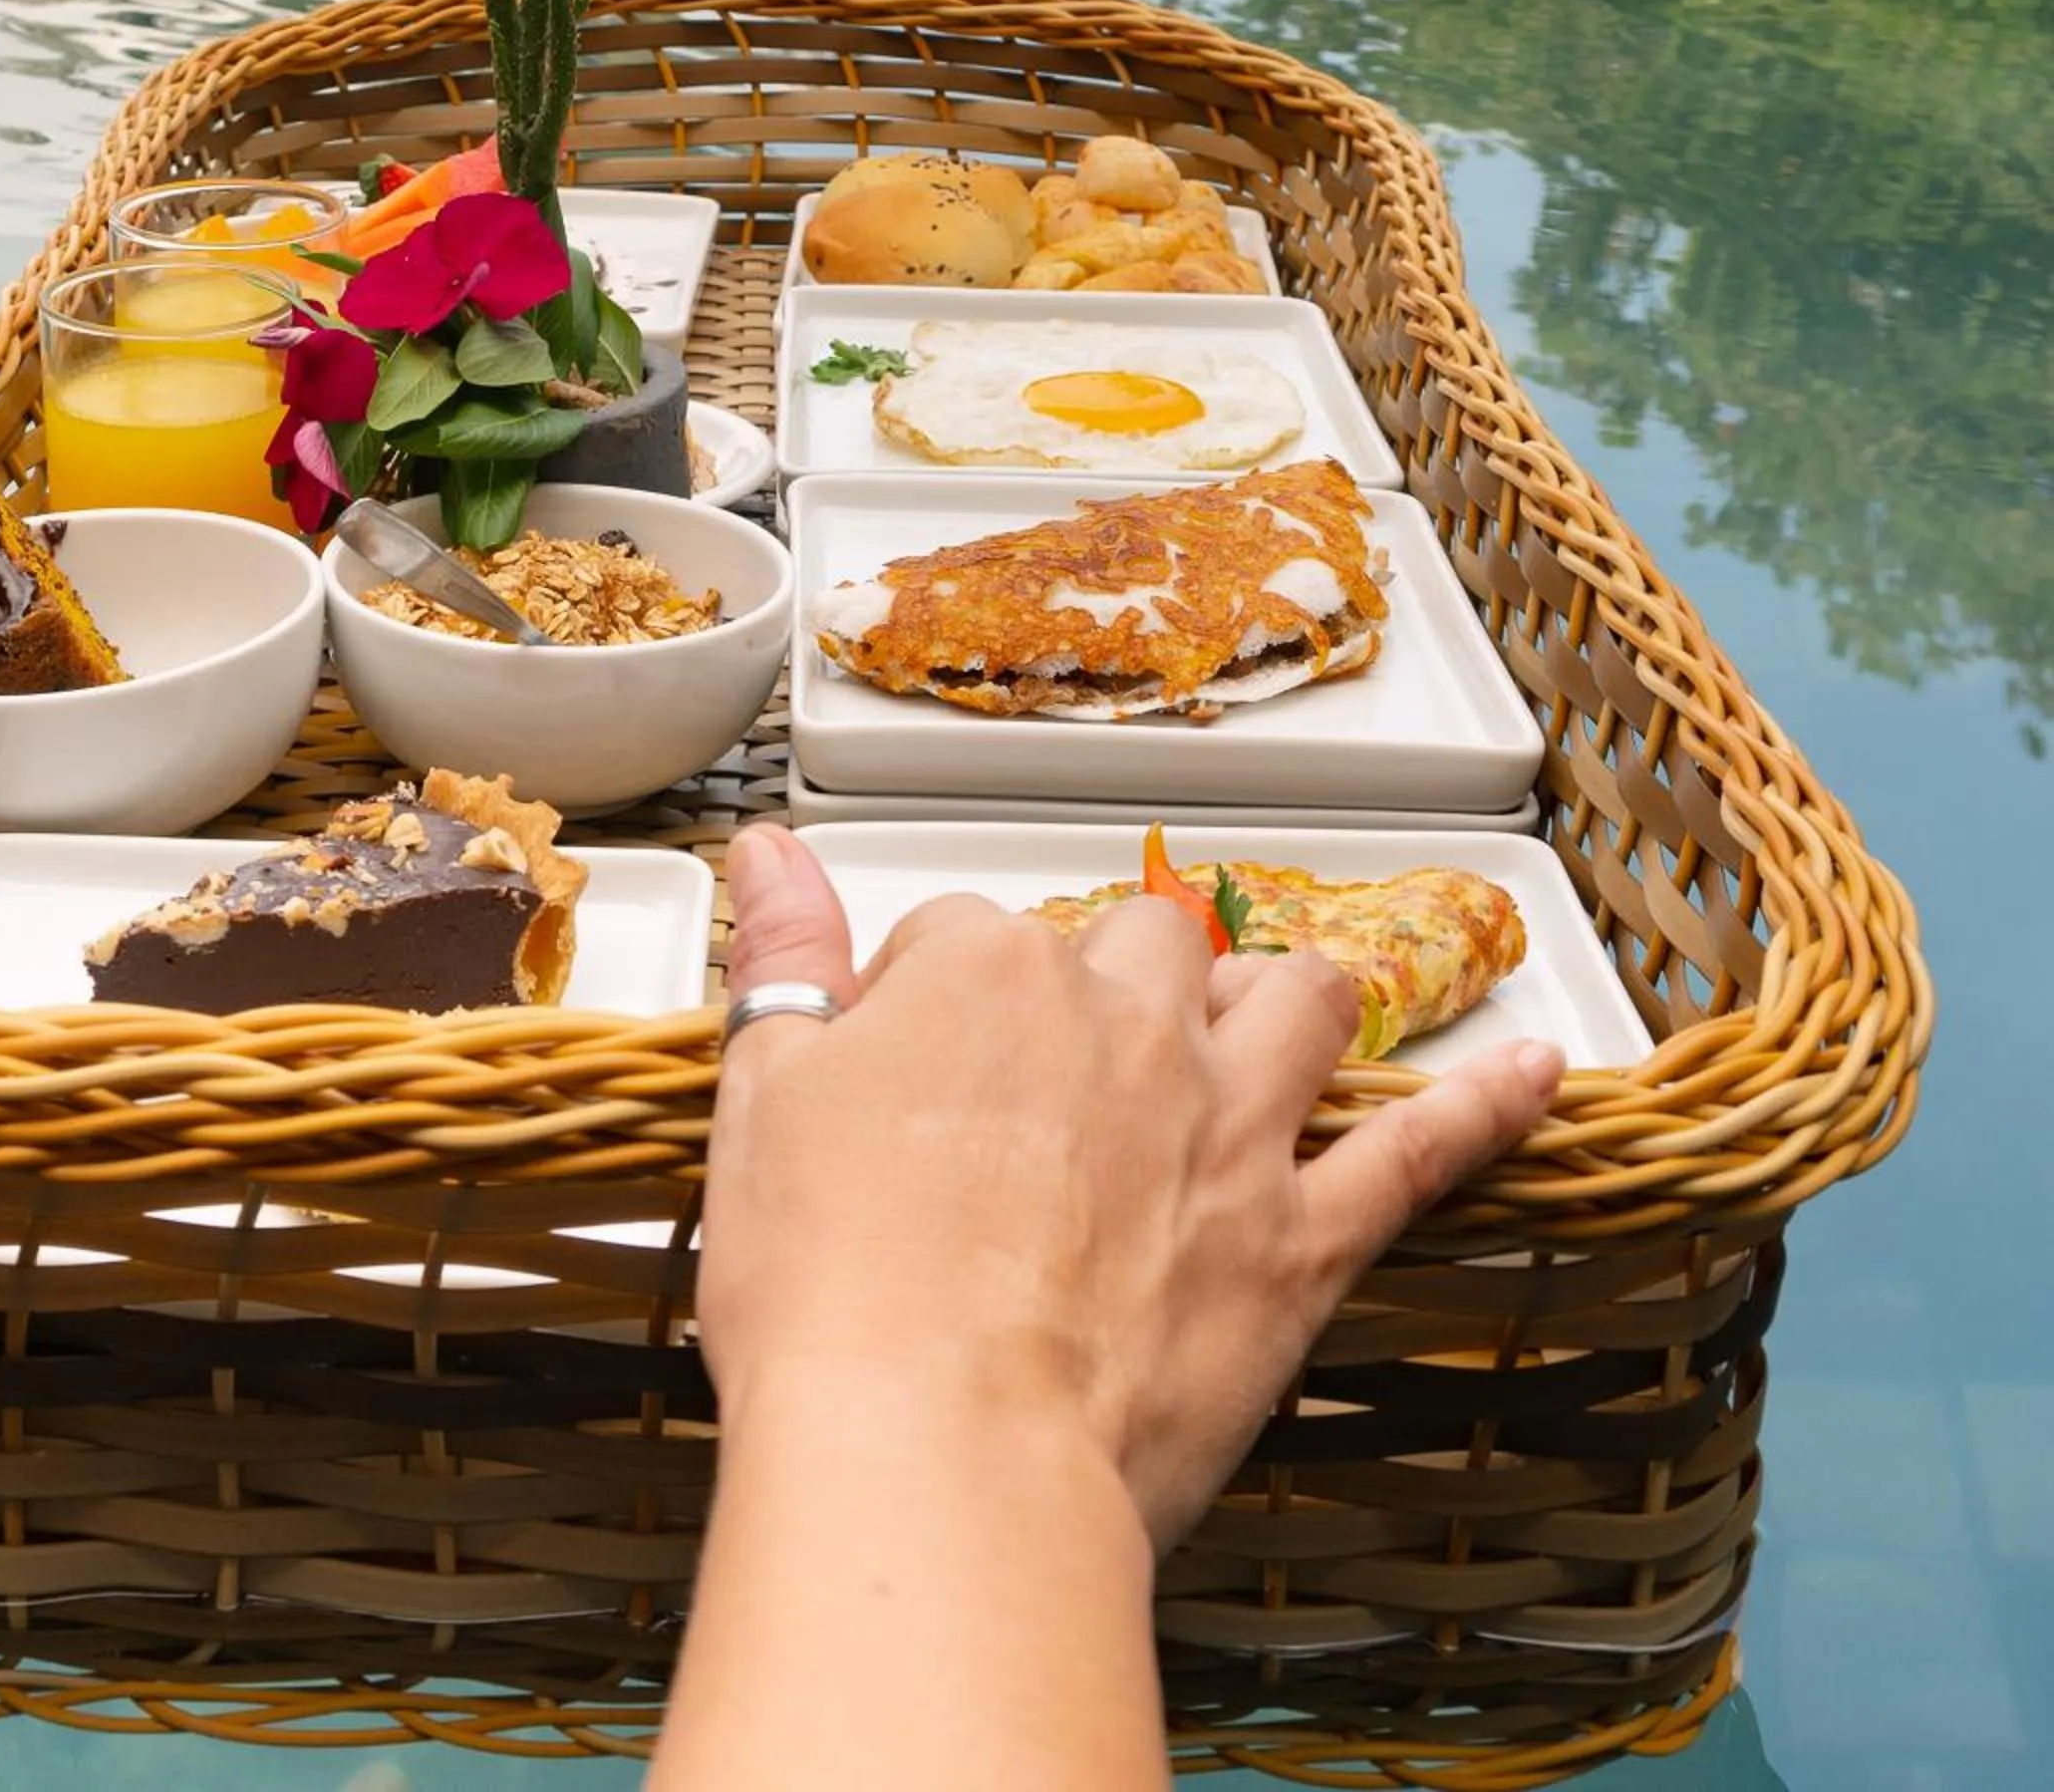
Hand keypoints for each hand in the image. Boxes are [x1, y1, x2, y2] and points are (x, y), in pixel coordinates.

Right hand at [703, 823, 1560, 1549]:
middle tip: (1065, 1071)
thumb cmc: (832, 1288)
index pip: (962, 941)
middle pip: (1140, 950)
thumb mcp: (763, 1100)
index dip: (927, 1008)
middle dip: (1112, 984)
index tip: (899, 1081)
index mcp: (987, 972)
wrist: (938, 1452)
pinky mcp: (1296, 1243)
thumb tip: (768, 851)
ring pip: (1293, 1002)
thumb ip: (781, 955)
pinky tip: (1540, 1069)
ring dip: (1281, 996)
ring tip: (1269, 1015)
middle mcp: (1124, 1021)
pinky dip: (1489, 1105)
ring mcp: (1224, 1126)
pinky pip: (1421, 1149)